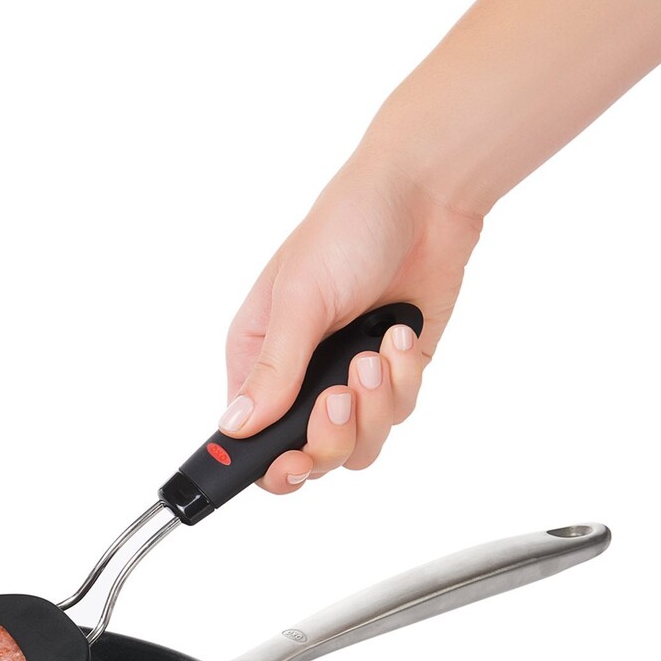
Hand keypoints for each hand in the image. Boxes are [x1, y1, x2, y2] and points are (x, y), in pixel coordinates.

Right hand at [221, 149, 483, 492]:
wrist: (424, 195)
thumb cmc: (346, 228)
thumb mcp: (299, 300)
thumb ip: (272, 371)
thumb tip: (236, 427)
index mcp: (257, 361)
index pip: (249, 441)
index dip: (267, 464)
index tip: (291, 462)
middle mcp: (298, 380)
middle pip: (308, 457)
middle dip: (330, 436)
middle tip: (340, 398)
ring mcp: (348, 381)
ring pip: (357, 445)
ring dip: (373, 407)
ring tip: (374, 354)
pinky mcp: (393, 377)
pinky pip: (398, 413)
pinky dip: (404, 379)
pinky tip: (399, 332)